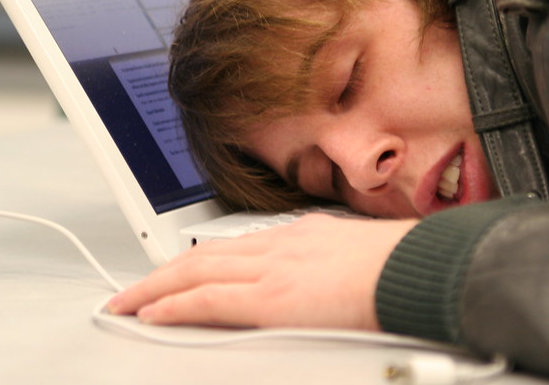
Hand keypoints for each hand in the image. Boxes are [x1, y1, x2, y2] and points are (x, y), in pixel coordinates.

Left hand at [107, 214, 417, 330]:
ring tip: (127, 303)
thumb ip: (332, 262)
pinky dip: (175, 305)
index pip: (233, 245)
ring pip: (195, 271)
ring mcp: (273, 268)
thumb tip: (326, 278)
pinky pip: (209, 298)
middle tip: (132, 289)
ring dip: (154, 288)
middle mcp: (279, 244)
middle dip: (162, 273)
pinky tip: (153, 315)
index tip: (177, 270)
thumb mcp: (360, 252)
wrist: (421, 266)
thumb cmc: (405, 264)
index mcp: (300, 234)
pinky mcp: (272, 297)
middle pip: (203, 253)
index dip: (197, 258)